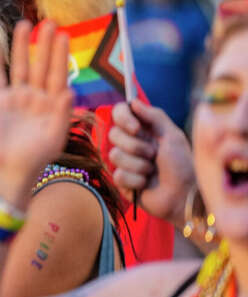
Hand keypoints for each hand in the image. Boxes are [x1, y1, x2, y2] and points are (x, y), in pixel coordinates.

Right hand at [0, 19, 73, 200]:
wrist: (11, 171)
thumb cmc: (37, 158)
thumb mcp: (56, 136)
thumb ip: (64, 113)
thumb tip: (69, 90)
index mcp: (53, 104)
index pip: (58, 74)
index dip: (60, 55)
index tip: (64, 35)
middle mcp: (35, 97)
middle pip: (41, 64)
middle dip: (45, 44)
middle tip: (49, 22)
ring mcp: (16, 98)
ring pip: (20, 66)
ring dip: (22, 46)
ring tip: (24, 24)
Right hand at [108, 100, 193, 227]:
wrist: (183, 195)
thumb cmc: (182, 165)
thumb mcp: (172, 136)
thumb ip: (154, 116)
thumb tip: (133, 101)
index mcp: (143, 129)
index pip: (119, 113)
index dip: (123, 118)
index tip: (136, 128)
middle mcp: (130, 143)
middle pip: (113, 134)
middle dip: (135, 146)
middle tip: (153, 155)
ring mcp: (124, 162)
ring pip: (115, 155)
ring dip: (139, 165)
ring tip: (152, 171)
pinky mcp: (121, 180)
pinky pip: (118, 175)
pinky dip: (136, 180)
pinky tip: (146, 184)